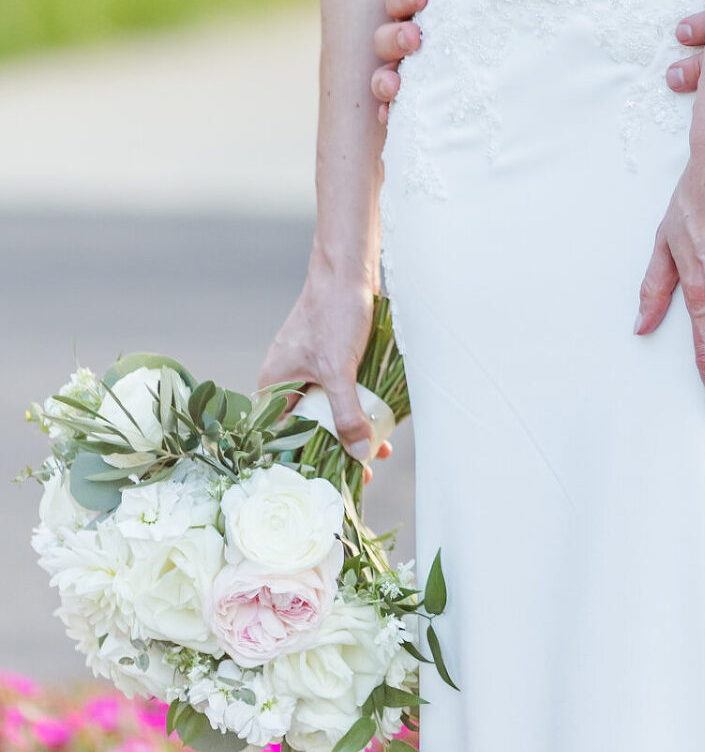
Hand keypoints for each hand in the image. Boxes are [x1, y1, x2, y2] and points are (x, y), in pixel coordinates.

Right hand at [258, 264, 377, 457]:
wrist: (351, 268)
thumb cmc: (335, 312)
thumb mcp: (339, 368)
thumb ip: (347, 412)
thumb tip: (358, 453)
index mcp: (274, 384)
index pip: (280, 437)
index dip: (303, 462)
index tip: (328, 483)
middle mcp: (288, 379)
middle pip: (307, 427)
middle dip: (334, 449)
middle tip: (359, 473)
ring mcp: (310, 369)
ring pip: (328, 411)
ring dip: (352, 429)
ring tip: (378, 450)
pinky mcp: (332, 360)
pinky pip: (342, 393)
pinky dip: (359, 408)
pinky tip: (382, 422)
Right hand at [372, 0, 432, 119]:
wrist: (525, 53)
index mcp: (425, 4)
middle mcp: (411, 35)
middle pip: (388, 35)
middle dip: (396, 36)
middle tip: (417, 36)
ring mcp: (413, 70)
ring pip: (384, 73)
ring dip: (386, 76)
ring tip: (397, 82)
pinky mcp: (421, 99)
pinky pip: (394, 109)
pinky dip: (389, 112)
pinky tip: (391, 119)